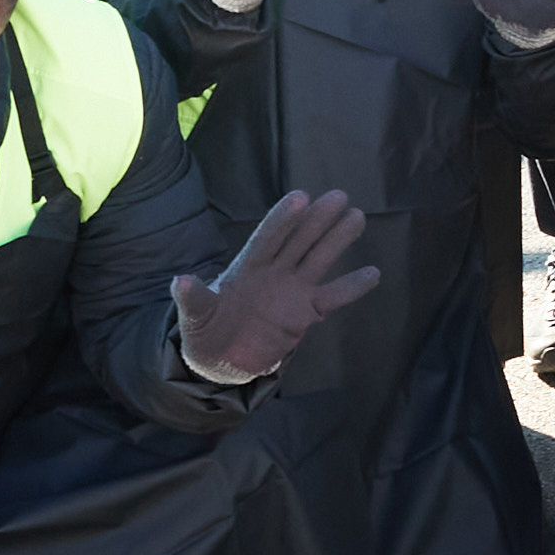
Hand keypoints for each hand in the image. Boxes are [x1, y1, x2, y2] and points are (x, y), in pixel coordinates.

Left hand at [170, 189, 382, 380]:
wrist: (222, 358)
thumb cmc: (205, 330)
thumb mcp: (194, 316)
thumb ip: (192, 299)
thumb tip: (181, 281)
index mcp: (247, 267)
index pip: (266, 238)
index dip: (282, 219)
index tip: (300, 197)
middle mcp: (274, 271)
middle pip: (299, 241)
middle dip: (317, 220)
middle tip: (338, 196)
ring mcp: (293, 289)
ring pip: (319, 260)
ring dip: (338, 239)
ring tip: (357, 216)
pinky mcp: (307, 311)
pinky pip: (333, 296)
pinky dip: (353, 286)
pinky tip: (373, 273)